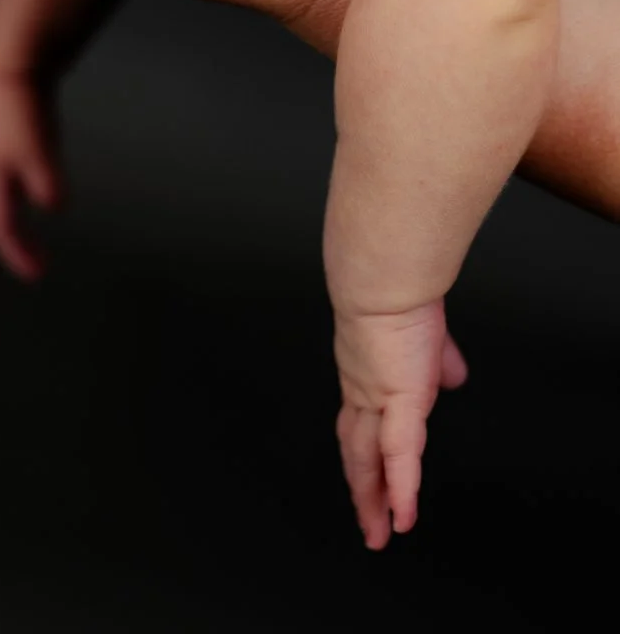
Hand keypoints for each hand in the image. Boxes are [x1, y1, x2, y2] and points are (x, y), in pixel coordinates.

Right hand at [0, 66, 65, 281]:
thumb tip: (53, 206)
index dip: (16, 250)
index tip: (37, 273)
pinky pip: (10, 183)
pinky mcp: (7, 143)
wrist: (12, 62)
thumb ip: (44, 175)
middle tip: (36, 266)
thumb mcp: (37, 144)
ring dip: (14, 225)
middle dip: (12, 243)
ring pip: (0, 200)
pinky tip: (40, 200)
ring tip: (32, 245)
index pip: (1, 223)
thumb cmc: (21, 105)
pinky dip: (20, 201)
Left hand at [332, 299, 468, 549]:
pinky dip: (402, 490)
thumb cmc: (400, 290)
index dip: (363, 451)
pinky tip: (404, 517)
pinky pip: (400, 458)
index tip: (366, 475)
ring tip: (378, 532)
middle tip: (366, 521)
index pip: (361, 421)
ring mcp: (376, 399)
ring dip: (372, 500)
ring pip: (368, 462)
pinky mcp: (398, 402)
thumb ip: (439, 357)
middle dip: (360, 488)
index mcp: (366, 370)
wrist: (385, 276)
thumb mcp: (426, 333)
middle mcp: (362, 389)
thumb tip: (454, 375)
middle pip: (355, 450)